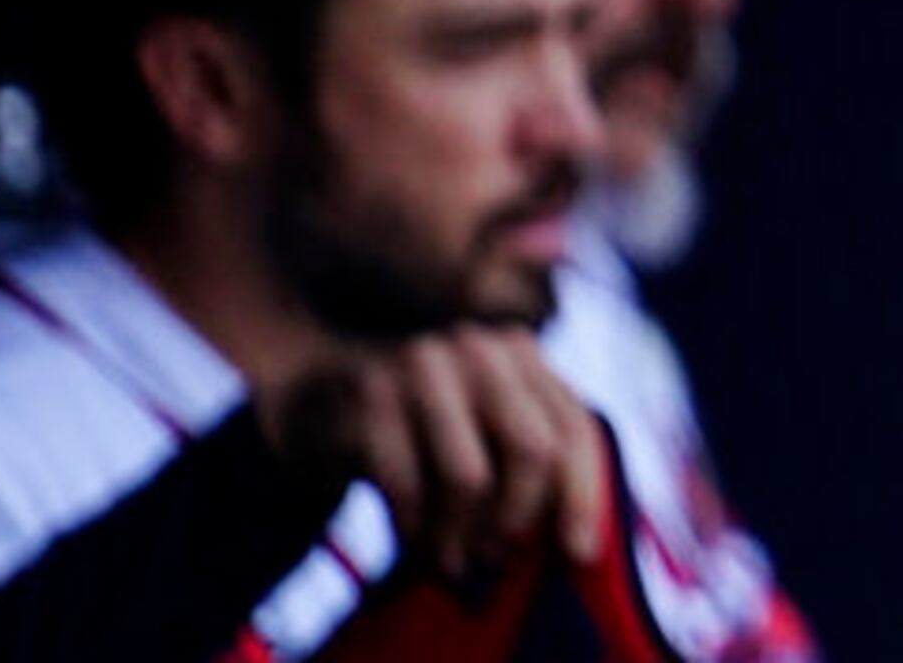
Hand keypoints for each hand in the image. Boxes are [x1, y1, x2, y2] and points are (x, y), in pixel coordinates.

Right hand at [266, 328, 610, 577]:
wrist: (318, 386)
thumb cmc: (419, 426)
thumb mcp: (485, 428)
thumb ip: (535, 459)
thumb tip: (582, 541)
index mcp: (521, 352)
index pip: (573, 428)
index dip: (583, 494)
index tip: (579, 552)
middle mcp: (479, 347)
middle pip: (533, 451)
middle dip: (516, 516)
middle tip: (494, 554)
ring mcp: (423, 363)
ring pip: (470, 477)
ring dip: (460, 531)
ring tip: (452, 554)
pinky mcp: (369, 392)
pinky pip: (407, 484)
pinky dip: (414, 524)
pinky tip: (413, 536)